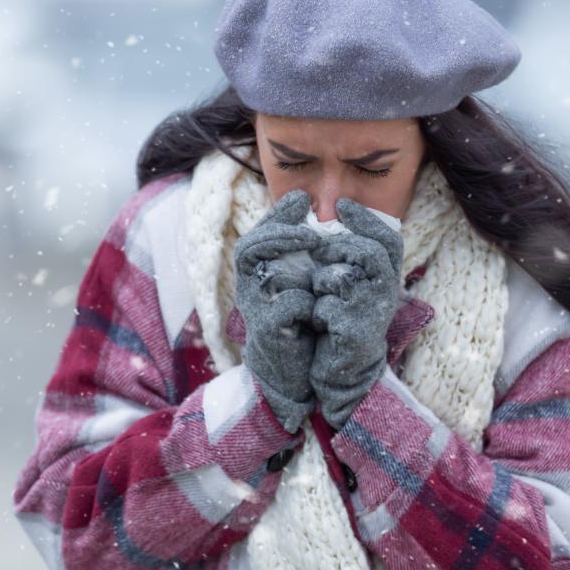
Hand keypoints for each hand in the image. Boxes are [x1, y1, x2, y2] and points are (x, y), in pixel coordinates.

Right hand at [233, 189, 320, 432]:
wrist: (292, 371)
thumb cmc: (298, 319)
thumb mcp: (298, 278)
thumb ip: (299, 246)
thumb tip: (302, 199)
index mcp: (257, 270)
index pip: (260, 231)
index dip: (279, 215)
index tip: (303, 203)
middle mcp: (249, 284)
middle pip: (250, 245)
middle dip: (280, 232)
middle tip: (311, 233)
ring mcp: (255, 307)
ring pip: (262, 270)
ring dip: (291, 261)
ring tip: (316, 259)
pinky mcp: (267, 330)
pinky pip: (287, 305)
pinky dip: (306, 301)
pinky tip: (320, 306)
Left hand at [308, 198, 404, 428]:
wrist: (342, 370)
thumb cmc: (341, 320)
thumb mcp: (347, 284)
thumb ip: (344, 256)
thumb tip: (325, 220)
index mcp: (386, 277)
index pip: (388, 239)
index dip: (367, 219)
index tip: (343, 204)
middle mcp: (386, 292)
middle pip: (370, 252)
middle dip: (340, 247)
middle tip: (320, 251)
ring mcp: (373, 314)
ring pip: (344, 278)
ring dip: (324, 282)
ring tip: (320, 294)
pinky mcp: (356, 334)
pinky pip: (328, 307)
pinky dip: (317, 310)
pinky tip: (319, 321)